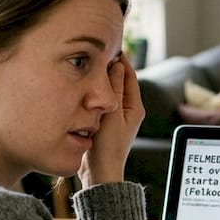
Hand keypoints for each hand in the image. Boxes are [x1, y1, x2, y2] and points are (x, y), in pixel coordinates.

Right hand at [79, 57, 144, 187]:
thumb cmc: (107, 148)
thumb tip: (117, 65)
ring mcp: (117, 117)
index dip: (121, 59)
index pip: (129, 75)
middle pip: (119, 81)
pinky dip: (94, 93)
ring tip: (89, 67)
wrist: (100, 174)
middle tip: (96, 52)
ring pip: (108, 91)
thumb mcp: (111, 114)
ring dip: (100, 80)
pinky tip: (84, 89)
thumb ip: (113, 89)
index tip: (109, 45)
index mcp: (135, 106)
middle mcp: (128, 110)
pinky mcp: (106, 123)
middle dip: (109, 67)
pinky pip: (101, 102)